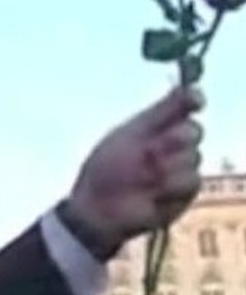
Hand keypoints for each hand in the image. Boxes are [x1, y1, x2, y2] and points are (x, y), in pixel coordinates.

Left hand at [68, 86, 203, 249]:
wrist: (98, 208)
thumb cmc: (105, 170)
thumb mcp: (129, 134)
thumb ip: (160, 111)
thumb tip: (189, 86)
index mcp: (156, 127)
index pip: (185, 105)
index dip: (192, 100)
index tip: (195, 102)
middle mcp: (172, 145)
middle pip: (193, 130)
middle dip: (172, 140)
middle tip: (148, 153)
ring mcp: (179, 169)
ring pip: (194, 157)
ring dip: (166, 166)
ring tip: (142, 178)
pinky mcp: (184, 193)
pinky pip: (192, 180)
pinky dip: (171, 185)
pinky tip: (153, 193)